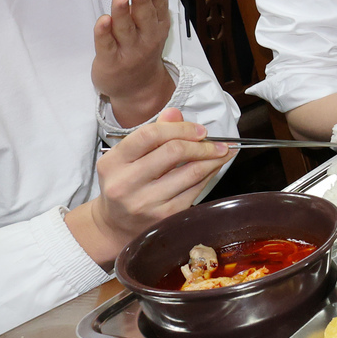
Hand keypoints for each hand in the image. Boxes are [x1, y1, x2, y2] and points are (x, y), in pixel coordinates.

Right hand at [65, 109, 231, 265]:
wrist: (115, 224)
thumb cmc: (125, 184)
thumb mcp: (128, 157)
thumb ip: (152, 133)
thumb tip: (175, 113)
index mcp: (113, 162)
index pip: (150, 135)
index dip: (181, 128)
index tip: (200, 130)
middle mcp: (125, 183)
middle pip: (173, 151)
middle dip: (202, 144)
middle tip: (218, 143)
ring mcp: (145, 202)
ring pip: (190, 172)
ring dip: (213, 160)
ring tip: (223, 153)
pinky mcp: (164, 216)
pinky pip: (195, 190)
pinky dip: (208, 176)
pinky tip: (213, 169)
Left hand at [93, 0, 175, 125]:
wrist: (137, 87)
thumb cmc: (142, 47)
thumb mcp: (152, 22)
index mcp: (157, 26)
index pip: (159, 8)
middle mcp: (145, 38)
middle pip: (144, 17)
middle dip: (142, 2)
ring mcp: (128, 50)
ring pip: (124, 29)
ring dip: (122, 13)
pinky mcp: (109, 60)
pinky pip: (106, 45)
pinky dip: (104, 33)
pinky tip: (103, 21)